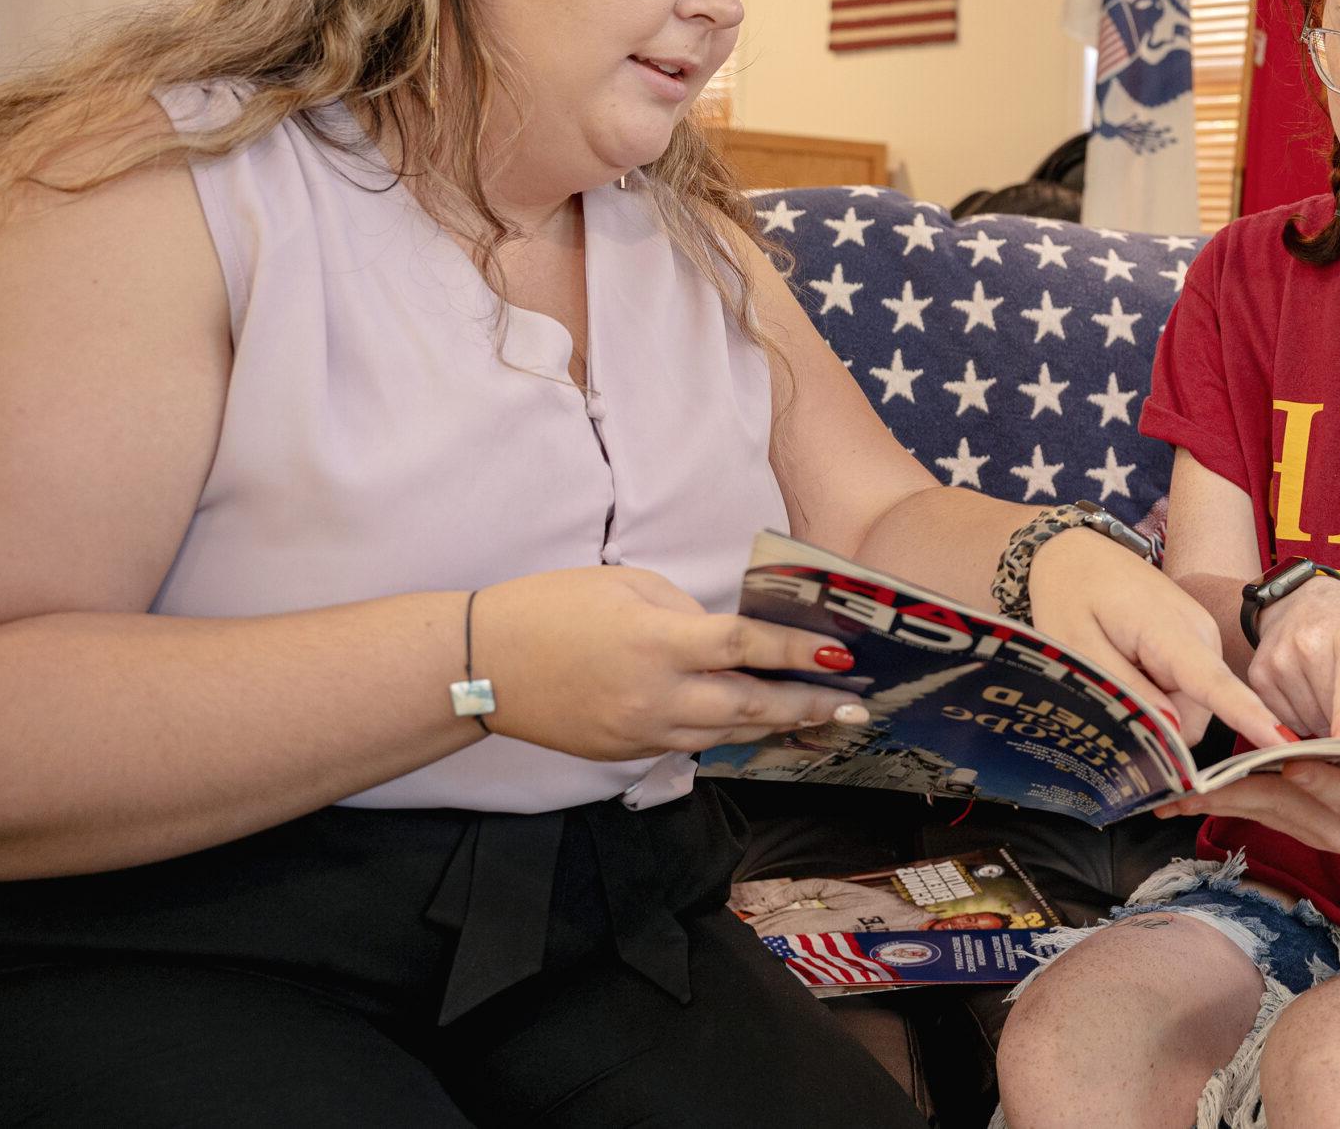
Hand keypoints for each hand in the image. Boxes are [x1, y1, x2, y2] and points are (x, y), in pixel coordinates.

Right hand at [469, 566, 869, 759]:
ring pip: (726, 734)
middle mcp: (656, 696)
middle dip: (808, 707)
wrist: (483, 666)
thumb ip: (685, 613)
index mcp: (657, 641)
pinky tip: (758, 727)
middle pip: (749, 706)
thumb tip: (727, 640)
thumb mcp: (626, 585)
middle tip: (856, 706)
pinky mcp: (626, 754)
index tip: (842, 656)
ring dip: (777, 728)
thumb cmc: (552, 608)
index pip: (744, 648)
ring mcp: (641, 733)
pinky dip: (727, 734)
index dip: (797, 653)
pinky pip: (689, 743)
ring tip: (824, 721)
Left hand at [1028, 531, 1287, 749]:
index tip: (1282, 743)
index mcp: (1173, 632)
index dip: (1248, 718)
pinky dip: (1159, 694)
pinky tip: (1130, 667)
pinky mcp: (1197, 645)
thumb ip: (1127, 691)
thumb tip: (1172, 732)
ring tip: (1117, 669)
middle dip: (1158, 725)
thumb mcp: (1079, 648)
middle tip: (1109, 690)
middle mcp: (1202, 636)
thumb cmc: (1070, 596)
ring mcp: (1203, 639)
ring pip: (1191, 707)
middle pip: (1196, 715)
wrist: (1076, 555)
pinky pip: (1188, 692)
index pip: (1215, 685)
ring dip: (1155, 707)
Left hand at [1155, 760, 1339, 889]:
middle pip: (1288, 805)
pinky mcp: (1308, 824)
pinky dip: (1224, 804)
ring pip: (1266, 809)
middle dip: (1243, 792)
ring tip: (1171, 794)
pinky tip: (1183, 800)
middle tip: (1198, 782)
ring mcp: (1321, 829)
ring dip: (1220, 802)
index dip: (1322, 780)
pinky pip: (1261, 811)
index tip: (1293, 761)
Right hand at [1251, 576, 1339, 739]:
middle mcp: (1309, 646)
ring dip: (1327, 726)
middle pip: (1335, 718)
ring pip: (1309, 725)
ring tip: (1338, 697)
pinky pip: (1284, 722)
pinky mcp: (1258, 676)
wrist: (1299, 601)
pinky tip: (1313, 696)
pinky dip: (1302, 721)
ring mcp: (1279, 661)